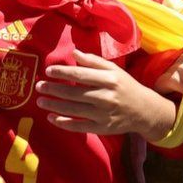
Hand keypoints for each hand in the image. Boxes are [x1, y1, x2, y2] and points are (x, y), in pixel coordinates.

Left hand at [36, 49, 175, 140]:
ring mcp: (104, 115)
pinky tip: (52, 118)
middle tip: (38, 86)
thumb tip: (74, 53)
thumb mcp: (114, 70)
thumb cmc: (126, 86)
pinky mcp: (102, 128)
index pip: (81, 75)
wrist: (144, 110)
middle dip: (54, 89)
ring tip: (40, 101)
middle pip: (75, 93)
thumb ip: (94, 62)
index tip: (48, 71)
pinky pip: (80, 127)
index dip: (63, 73)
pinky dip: (64, 123)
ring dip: (55, 106)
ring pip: (74, 110)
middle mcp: (106, 97)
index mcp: (109, 80)